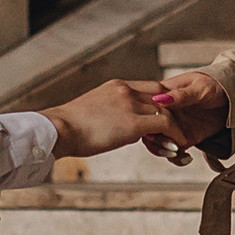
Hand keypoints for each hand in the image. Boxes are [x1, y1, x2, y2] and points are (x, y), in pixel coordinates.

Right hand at [44, 78, 174, 159]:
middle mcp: (126, 91)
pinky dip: (175, 137)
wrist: (58, 130)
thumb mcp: (91, 111)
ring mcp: (130, 105)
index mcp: (116, 86)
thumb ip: (107, 112)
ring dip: (174, 130)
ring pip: (167, 112)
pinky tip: (175, 148)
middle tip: (174, 133)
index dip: (161, 104)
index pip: (150, 88)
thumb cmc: (67, 127)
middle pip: (163, 98)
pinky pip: (166, 126)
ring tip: (175, 145)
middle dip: (173, 114)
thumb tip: (109, 125)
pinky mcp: (133, 124)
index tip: (163, 120)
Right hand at [143, 71, 227, 160]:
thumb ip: (181, 95)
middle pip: (147, 129)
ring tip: (177, 151)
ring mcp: (173, 126)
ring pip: (157, 143)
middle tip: (168, 144)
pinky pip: (173, 151)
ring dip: (163, 151)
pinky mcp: (184, 138)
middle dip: (154, 140)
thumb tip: (160, 100)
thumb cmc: (216, 84)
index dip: (146, 120)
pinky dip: (176, 158)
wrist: (233, 97)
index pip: (146, 109)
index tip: (154, 129)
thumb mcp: (200, 87)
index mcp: (163, 95)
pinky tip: (186, 158)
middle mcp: (165, 112)